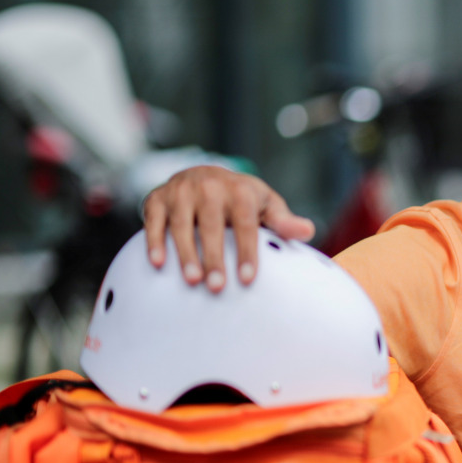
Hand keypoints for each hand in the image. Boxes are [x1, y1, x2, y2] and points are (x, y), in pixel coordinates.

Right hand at [142, 165, 315, 291]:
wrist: (205, 175)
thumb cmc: (242, 199)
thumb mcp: (266, 205)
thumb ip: (283, 221)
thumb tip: (307, 231)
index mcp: (239, 190)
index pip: (245, 223)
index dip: (246, 251)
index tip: (248, 279)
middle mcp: (209, 187)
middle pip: (211, 225)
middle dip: (214, 257)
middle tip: (217, 287)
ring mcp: (181, 191)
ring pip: (182, 224)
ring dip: (185, 253)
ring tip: (193, 281)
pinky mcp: (157, 198)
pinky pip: (154, 221)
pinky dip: (155, 241)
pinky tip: (159, 264)